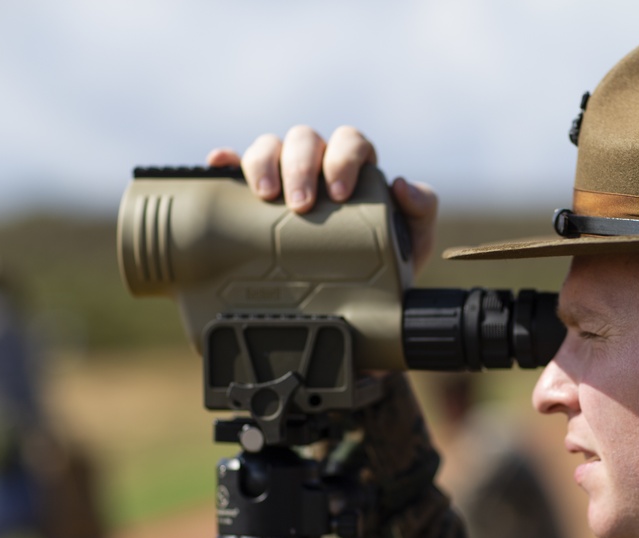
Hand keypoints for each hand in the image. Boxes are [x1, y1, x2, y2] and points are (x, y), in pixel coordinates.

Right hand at [207, 125, 437, 271]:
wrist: (358, 298)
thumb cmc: (389, 260)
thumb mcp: (413, 237)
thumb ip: (421, 209)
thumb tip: (402, 184)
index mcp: (356, 165)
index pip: (348, 142)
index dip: (343, 159)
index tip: (340, 194)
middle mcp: (319, 163)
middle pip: (304, 139)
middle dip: (300, 166)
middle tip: (301, 206)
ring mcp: (284, 176)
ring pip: (269, 146)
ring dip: (263, 162)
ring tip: (264, 195)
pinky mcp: (255, 195)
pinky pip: (235, 167)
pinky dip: (225, 163)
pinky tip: (217, 166)